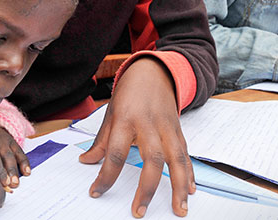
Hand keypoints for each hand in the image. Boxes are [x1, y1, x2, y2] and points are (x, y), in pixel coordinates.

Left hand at [79, 57, 194, 217]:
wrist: (153, 71)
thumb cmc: (129, 93)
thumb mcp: (110, 113)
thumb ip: (101, 141)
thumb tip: (86, 162)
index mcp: (126, 119)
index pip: (115, 152)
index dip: (105, 175)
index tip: (96, 192)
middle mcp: (149, 124)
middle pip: (151, 159)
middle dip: (146, 188)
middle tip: (138, 211)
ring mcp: (167, 128)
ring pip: (176, 159)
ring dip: (178, 186)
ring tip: (179, 208)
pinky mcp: (178, 130)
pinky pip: (185, 154)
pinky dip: (189, 173)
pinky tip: (190, 190)